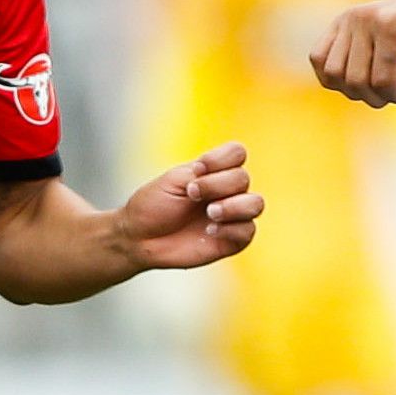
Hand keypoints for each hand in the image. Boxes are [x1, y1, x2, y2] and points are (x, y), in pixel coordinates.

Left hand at [117, 141, 260, 270]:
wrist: (140, 237)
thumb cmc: (153, 206)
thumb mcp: (174, 180)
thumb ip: (202, 173)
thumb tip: (231, 178)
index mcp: (213, 172)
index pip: (237, 153)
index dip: (221, 159)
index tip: (197, 169)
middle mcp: (226, 191)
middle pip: (243, 178)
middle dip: (217, 185)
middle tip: (192, 194)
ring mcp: (231, 216)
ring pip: (255, 204)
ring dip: (233, 206)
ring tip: (210, 213)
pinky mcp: (232, 240)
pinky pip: (248, 231)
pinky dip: (230, 229)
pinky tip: (209, 231)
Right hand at [312, 0, 395, 106]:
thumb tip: (365, 85)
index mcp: (390, 24)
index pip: (381, 79)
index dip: (395, 95)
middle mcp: (362, 18)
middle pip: (355, 80)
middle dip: (375, 96)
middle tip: (393, 90)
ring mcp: (346, 19)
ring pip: (332, 73)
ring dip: (352, 90)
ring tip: (373, 85)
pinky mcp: (336, 23)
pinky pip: (318, 58)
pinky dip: (331, 76)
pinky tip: (353, 77)